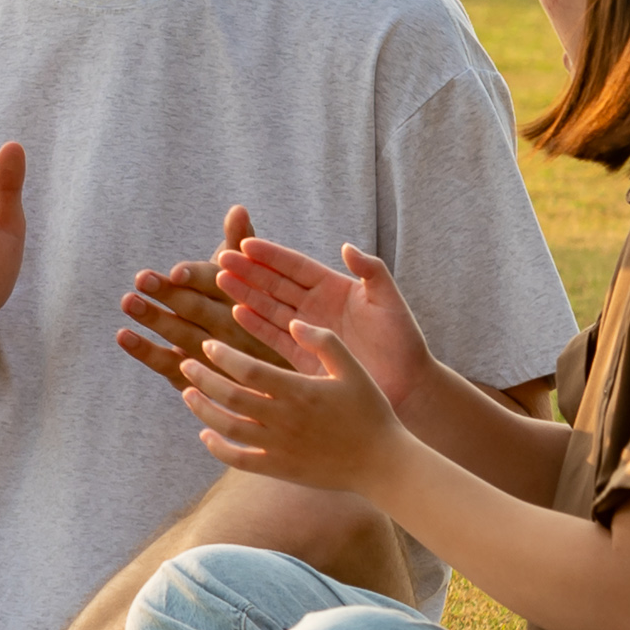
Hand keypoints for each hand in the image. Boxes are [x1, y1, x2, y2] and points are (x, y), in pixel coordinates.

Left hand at [111, 204, 272, 384]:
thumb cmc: (251, 310)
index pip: (218, 286)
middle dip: (169, 294)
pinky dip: (145, 352)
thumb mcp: (251, 277)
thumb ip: (239, 243)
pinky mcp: (197, 376)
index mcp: (243, 298)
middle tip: (140, 279)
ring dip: (153, 318)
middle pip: (197, 309)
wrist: (270, 371)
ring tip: (127, 301)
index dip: (197, 278)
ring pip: (181, 335)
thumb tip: (237, 208)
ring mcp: (215, 355)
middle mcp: (232, 328)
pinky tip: (123, 335)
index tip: (176, 272)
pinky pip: (168, 364)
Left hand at [182, 318, 411, 496]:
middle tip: (186, 363)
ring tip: (187, 393)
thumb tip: (294, 321)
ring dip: (203, 410)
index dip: (222, 356)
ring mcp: (278, 447)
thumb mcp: (353, 369)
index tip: (208, 345)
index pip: (248, 370)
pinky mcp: (279, 468)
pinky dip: (216, 448)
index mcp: (299, 391)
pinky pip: (238, 460)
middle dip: (203, 379)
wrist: (382, 464)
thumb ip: (324, 342)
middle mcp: (283, 420)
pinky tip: (205, 434)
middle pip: (230, 396)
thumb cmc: (370, 412)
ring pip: (228, 428)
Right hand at [212, 237, 431, 407]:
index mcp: (335, 288)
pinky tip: (236, 313)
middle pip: (276, 284)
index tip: (246, 243)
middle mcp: (317, 307)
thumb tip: (346, 247)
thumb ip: (371, 271)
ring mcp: (308, 331)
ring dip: (246, 294)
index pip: (296, 267)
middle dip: (250, 271)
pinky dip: (256, 325)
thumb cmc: (403, 341)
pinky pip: (274, 337)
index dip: (272, 255)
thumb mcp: (389, 300)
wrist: (407, 386)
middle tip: (222, 258)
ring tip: (221, 280)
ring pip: (270, 307)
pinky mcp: (304, 356)